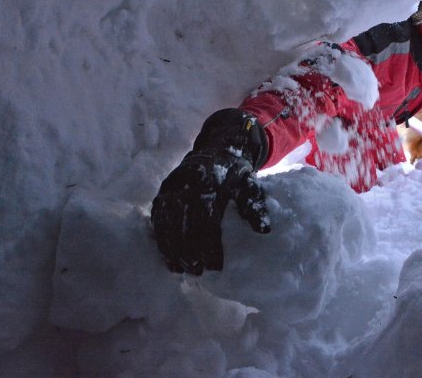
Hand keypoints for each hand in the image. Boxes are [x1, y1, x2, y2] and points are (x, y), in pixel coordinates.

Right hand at [151, 152, 269, 274]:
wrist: (217, 148)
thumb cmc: (236, 173)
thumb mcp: (250, 184)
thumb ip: (254, 205)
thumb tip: (263, 230)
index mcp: (211, 182)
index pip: (207, 220)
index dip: (209, 245)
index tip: (215, 266)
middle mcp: (187, 183)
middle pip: (184, 224)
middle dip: (189, 251)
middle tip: (197, 272)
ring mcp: (171, 187)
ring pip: (167, 223)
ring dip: (173, 249)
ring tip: (182, 270)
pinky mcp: (163, 191)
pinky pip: (158, 219)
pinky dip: (162, 239)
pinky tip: (168, 257)